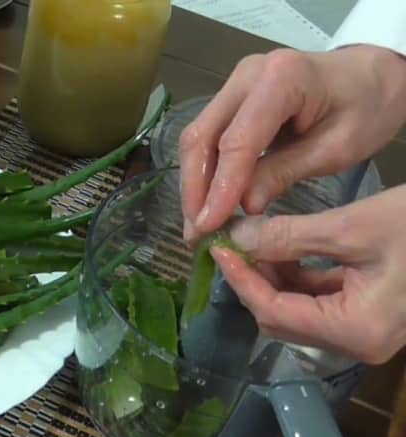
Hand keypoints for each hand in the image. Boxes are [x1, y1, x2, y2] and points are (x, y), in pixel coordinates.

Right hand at [179, 45, 405, 241]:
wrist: (373, 75)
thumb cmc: (367, 108)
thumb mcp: (335, 148)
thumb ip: (284, 173)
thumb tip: (243, 208)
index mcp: (281, 79)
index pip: (236, 142)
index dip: (220, 187)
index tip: (209, 225)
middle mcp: (247, 75)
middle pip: (202, 136)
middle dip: (195, 188)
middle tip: (196, 231)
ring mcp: (235, 83)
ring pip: (197, 137)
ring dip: (194, 182)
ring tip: (198, 222)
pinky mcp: (231, 96)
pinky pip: (208, 135)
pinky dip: (205, 170)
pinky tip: (207, 199)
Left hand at [210, 185, 405, 364]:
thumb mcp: (352, 227)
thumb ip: (289, 237)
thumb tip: (238, 237)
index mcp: (355, 330)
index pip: (275, 310)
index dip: (241, 279)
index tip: (219, 248)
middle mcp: (358, 342)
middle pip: (281, 318)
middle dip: (253, 280)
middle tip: (234, 242)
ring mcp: (365, 330)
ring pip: (297, 310)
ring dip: (272, 276)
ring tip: (255, 239)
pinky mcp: (369, 313)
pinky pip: (319, 301)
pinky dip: (297, 276)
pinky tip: (284, 246)